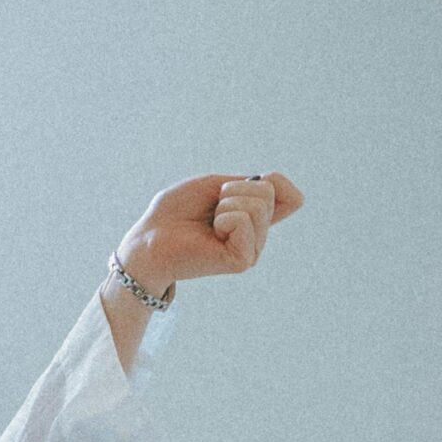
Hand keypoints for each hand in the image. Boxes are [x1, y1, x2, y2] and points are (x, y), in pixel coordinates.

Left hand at [116, 172, 304, 294]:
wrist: (149, 239)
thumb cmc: (175, 212)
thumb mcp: (216, 184)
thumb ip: (252, 184)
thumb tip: (292, 193)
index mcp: (253, 217)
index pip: (288, 194)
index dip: (271, 181)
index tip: (233, 190)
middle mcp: (257, 235)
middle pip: (269, 192)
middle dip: (234, 190)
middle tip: (210, 210)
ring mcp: (252, 249)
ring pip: (259, 205)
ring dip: (226, 204)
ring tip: (209, 223)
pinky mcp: (243, 260)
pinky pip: (244, 220)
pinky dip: (224, 218)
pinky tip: (211, 234)